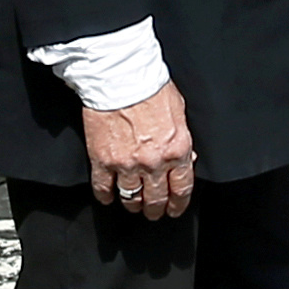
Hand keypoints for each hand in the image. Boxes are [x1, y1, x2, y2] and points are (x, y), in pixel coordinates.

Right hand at [79, 80, 195, 221]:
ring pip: (130, 197)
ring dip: (133, 205)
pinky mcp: (102, 160)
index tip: (174, 209)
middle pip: (156, 198)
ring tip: (132, 206)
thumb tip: (186, 159)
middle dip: (155, 209)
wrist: (120, 75)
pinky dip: (105, 196)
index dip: (178, 203)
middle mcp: (153, 163)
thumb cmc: (150, 86)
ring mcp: (126, 164)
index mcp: (177, 150)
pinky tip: (108, 198)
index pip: (181, 188)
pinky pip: (103, 188)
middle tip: (153, 212)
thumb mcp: (179, 112)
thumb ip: (183, 139)